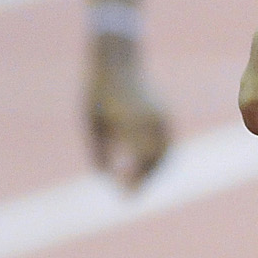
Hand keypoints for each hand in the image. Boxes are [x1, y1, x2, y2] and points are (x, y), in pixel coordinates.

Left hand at [88, 43, 171, 190]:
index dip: (135, 181)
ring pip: (166, 153)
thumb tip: (107, 178)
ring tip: (137, 183)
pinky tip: (142, 167)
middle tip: (130, 195)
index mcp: (130, 120)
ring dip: (154, 171)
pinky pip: (166, 143)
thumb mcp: (91, 125)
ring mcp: (161, 115)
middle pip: (157, 159)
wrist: (116, 61)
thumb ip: (98, 153)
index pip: (140, 159)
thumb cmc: (97, 93)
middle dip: (146, 181)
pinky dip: (158, 159)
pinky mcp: (164, 114)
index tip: (125, 196)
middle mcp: (151, 118)